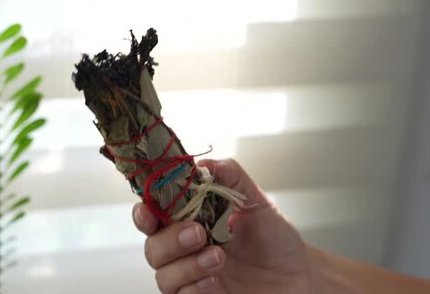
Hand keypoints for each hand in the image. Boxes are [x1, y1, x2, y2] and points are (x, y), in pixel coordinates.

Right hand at [133, 159, 311, 293]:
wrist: (301, 276)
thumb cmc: (274, 239)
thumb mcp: (257, 203)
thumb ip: (232, 179)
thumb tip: (206, 164)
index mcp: (190, 220)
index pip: (154, 215)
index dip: (144, 212)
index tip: (149, 210)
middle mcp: (185, 250)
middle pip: (152, 247)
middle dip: (169, 240)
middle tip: (197, 233)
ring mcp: (193, 277)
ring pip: (163, 276)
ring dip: (186, 265)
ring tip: (218, 258)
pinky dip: (194, 289)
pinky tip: (215, 281)